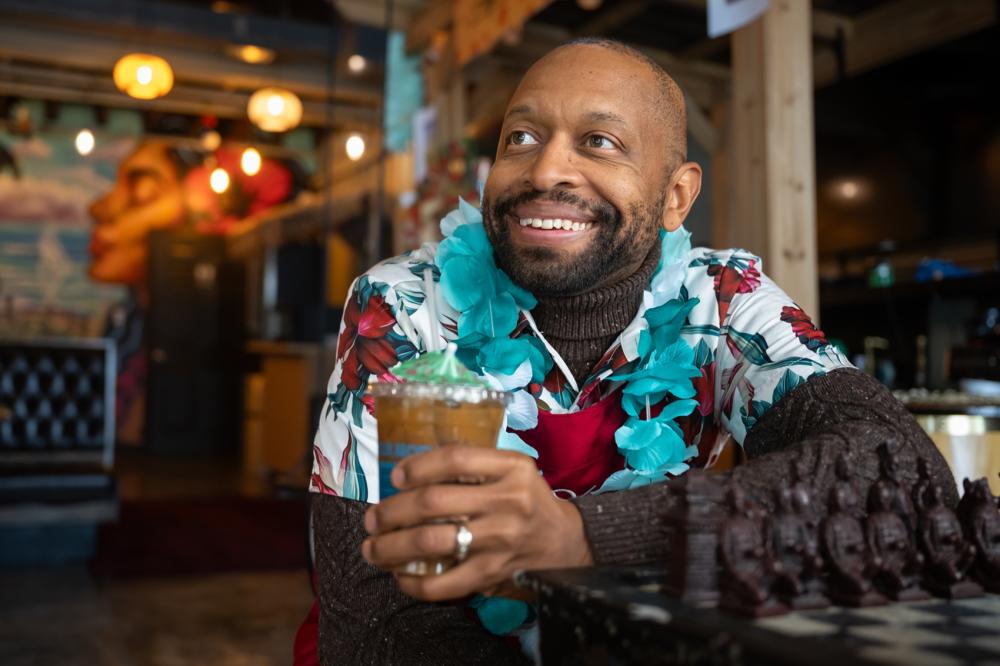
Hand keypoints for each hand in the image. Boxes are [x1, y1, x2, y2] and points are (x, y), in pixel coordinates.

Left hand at [361, 446, 592, 600]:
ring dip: (391, 546)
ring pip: (430, 541)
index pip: (455, 458)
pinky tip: (400, 577)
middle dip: (391, 511)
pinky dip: (415, 583)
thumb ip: (474, 464)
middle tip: (372, 518)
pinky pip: (444, 583)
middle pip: (432, 501)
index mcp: (512, 468)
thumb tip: (411, 469)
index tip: (395, 477)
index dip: (417, 466)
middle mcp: (508, 501)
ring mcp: (500, 540)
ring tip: (373, 548)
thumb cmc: (528, 501)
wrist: (565, 543)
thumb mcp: (513, 470)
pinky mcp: (494, 573)